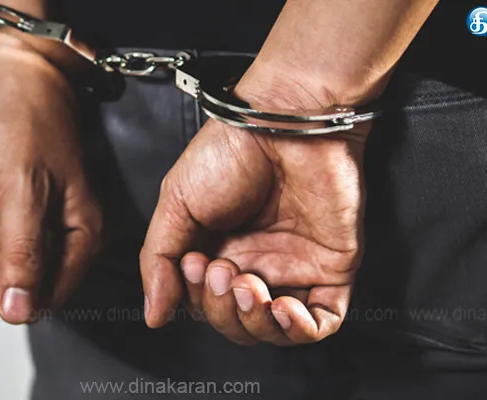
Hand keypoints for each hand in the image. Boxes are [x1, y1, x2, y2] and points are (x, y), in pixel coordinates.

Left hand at [0, 32, 101, 323]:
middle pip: (30, 292)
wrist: (17, 78)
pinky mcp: (27, 220)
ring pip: (13, 278)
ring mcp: (49, 229)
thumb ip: (23, 252)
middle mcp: (71, 237)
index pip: (50, 294)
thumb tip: (19, 310)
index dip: (10, 290)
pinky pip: (3, 257)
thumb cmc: (28, 120)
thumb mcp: (24, 188)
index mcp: (83, 233)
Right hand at [140, 73, 367, 344]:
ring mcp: (294, 267)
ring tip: (246, 285)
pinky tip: (282, 308)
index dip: (196, 300)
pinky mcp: (331, 266)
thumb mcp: (176, 203)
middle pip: (236, 322)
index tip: (192, 263)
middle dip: (222, 310)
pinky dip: (300, 330)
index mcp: (218, 251)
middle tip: (218, 270)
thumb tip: (154, 315)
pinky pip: (322, 322)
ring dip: (255, 323)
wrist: (284, 122)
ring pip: (275, 330)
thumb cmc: (230, 152)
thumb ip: (159, 260)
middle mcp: (256, 263)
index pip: (204, 305)